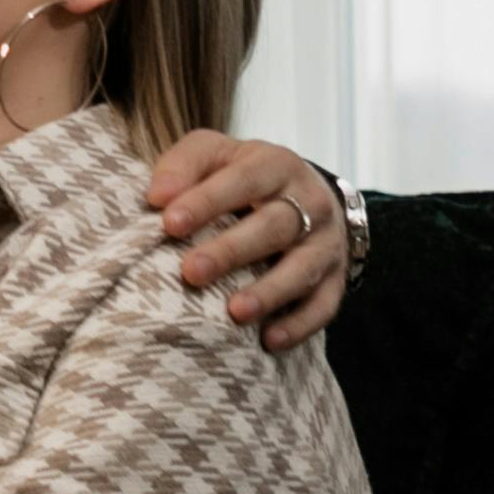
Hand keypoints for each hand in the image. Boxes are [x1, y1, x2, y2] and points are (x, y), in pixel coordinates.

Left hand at [146, 129, 350, 349]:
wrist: (308, 194)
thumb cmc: (244, 176)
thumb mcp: (215, 153)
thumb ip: (184, 165)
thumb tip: (157, 196)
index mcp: (276, 165)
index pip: (242, 181)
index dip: (206, 201)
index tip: (169, 223)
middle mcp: (310, 202)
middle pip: (273, 227)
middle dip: (231, 251)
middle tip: (191, 272)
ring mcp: (327, 243)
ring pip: (303, 269)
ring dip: (269, 293)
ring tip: (234, 313)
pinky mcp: (336, 279)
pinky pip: (324, 305)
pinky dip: (299, 325)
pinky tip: (269, 340)